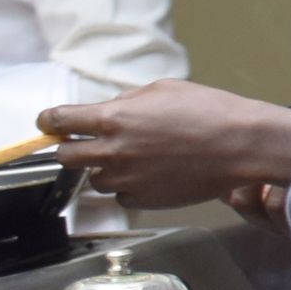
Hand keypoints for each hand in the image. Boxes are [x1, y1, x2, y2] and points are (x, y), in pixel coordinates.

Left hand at [35, 82, 290, 213]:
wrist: (242, 146)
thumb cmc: (210, 111)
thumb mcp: (165, 89)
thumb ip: (128, 100)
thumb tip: (112, 109)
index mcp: (113, 118)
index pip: (59, 121)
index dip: (49, 121)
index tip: (49, 123)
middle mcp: (113, 151)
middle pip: (65, 157)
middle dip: (71, 149)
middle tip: (86, 144)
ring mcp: (126, 179)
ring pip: (94, 180)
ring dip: (104, 169)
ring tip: (132, 159)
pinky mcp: (143, 200)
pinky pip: (120, 195)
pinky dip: (128, 186)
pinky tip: (151, 174)